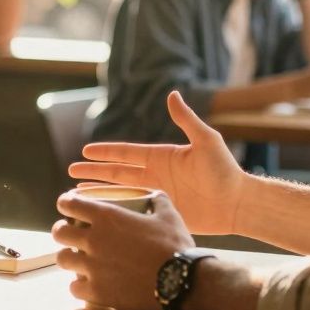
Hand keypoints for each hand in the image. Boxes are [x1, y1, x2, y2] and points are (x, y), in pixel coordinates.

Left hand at [53, 192, 194, 309]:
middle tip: (71, 236)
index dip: (65, 203)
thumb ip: (157, 201)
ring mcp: (92, 267)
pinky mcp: (96, 292)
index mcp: (107, 217)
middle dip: (62, 231)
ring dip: (69, 258)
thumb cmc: (174, 245)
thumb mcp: (168, 215)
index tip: (67, 207)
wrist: (179, 281)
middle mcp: (93, 240)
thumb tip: (154, 196)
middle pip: (59, 232)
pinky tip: (88, 284)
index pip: (70, 204)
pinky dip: (79, 285)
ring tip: (78, 261)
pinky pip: (74, 287)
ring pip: (62, 259)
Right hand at [68, 91, 247, 234]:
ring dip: (100, 192)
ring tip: (76, 194)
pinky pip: (134, 212)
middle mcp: (155, 175)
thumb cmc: (225, 170)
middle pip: (117, 173)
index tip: (85, 150)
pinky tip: (102, 216)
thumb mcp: (206, 141)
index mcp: (161, 157)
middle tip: (71, 171)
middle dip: (93, 172)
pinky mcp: (163, 214)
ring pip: (121, 193)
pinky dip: (117, 212)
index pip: (126, 152)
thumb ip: (186, 120)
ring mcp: (158, 195)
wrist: (238, 203)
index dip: (105, 152)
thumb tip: (172, 94)